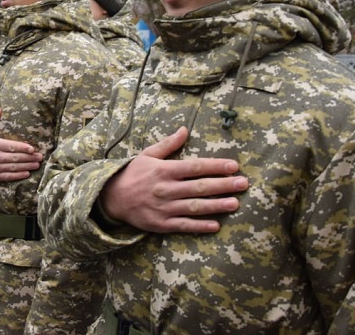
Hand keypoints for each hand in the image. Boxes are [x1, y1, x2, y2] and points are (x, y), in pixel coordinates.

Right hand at [0, 107, 42, 181]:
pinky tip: (27, 173)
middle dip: (28, 158)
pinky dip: (18, 175)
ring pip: (13, 167)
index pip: (11, 146)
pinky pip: (8, 176)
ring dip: (26, 166)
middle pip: (14, 158)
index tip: (32, 149)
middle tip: (40, 157)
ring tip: (37, 165)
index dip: (22, 148)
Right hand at [100, 127, 247, 233]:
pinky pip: (184, 225)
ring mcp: (163, 207)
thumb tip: (185, 129)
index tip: (233, 165)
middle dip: (223, 185)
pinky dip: (200, 226)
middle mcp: (165, 189)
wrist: (111, 198)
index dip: (215, 166)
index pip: (195, 167)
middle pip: (199, 187)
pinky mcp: (161, 224)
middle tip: (243, 184)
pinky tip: (216, 225)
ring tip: (235, 203)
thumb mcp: (147, 155)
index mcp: (163, 170)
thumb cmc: (132, 174)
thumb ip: (168, 144)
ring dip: (216, 205)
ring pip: (195, 207)